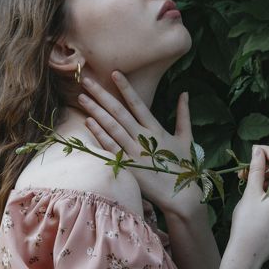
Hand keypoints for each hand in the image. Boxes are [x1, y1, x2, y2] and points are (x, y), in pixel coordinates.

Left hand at [77, 71, 202, 214]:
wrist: (181, 195)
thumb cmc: (183, 166)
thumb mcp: (186, 138)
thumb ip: (184, 114)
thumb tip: (185, 93)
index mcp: (156, 129)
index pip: (137, 103)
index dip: (125, 88)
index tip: (114, 73)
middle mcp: (143, 137)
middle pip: (119, 112)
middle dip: (102, 95)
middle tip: (86, 80)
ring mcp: (134, 152)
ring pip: (112, 127)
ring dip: (96, 111)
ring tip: (82, 97)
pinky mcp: (128, 166)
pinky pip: (111, 147)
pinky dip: (100, 135)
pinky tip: (88, 122)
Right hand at [229, 144, 268, 264]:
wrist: (248, 255)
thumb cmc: (247, 223)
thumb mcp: (251, 193)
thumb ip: (257, 169)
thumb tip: (258, 150)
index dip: (268, 153)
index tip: (254, 149)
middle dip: (265, 171)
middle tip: (246, 172)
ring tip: (250, 187)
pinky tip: (259, 202)